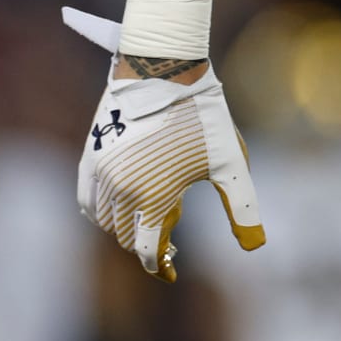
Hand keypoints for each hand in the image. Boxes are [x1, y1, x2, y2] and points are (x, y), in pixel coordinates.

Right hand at [65, 7, 265, 280]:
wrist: (165, 70)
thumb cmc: (204, 117)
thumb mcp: (231, 163)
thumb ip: (242, 207)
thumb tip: (255, 247)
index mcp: (154, 198)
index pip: (147, 251)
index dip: (161, 267)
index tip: (174, 271)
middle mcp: (120, 191)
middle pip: (126, 237)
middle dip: (148, 243)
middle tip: (173, 237)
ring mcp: (100, 174)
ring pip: (105, 221)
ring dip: (126, 227)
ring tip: (154, 214)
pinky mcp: (89, 156)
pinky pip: (86, 201)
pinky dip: (101, 212)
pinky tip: (123, 206)